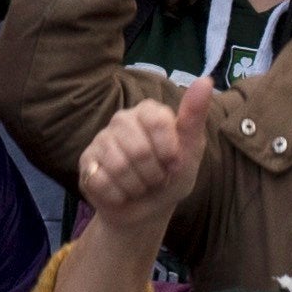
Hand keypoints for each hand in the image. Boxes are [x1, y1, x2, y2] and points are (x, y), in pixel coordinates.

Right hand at [76, 79, 213, 242]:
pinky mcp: (86, 162)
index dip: (168, 150)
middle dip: (153, 174)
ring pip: (118, 167)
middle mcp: (122, 120)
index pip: (157, 121)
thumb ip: (194, 117)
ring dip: (136, 186)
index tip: (173, 162)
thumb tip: (205, 81)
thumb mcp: (190, 152)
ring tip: (140, 185)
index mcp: (149, 111)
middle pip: (138, 150)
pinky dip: (118, 195)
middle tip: (156, 178)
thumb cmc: (171, 178)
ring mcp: (101, 139)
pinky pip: (101, 181)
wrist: (147, 211)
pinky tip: (121, 192)